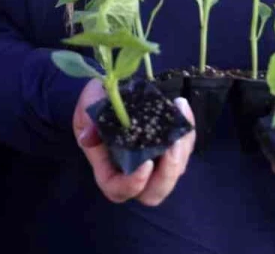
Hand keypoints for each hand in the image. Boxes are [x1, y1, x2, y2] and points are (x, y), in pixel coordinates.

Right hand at [73, 79, 195, 205]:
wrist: (117, 82)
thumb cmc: (99, 98)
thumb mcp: (88, 105)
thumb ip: (88, 121)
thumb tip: (87, 138)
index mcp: (108, 166)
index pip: (118, 189)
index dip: (132, 184)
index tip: (146, 163)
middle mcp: (133, 170)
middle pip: (154, 192)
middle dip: (167, 174)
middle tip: (173, 146)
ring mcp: (155, 160)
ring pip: (175, 171)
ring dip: (182, 151)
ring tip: (179, 120)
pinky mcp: (171, 146)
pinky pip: (184, 148)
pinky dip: (187, 131)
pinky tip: (181, 106)